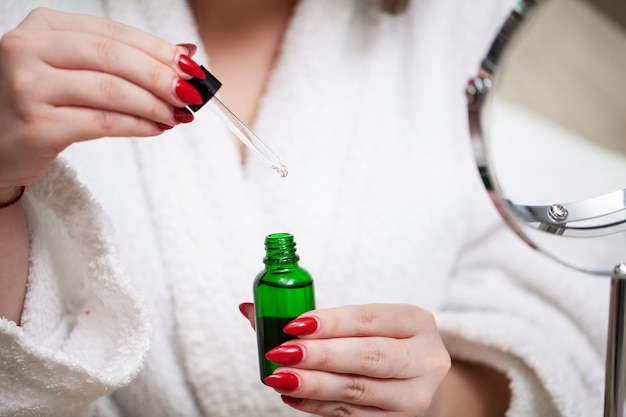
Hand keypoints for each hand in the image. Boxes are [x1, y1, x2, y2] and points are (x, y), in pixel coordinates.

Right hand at [0, 7, 201, 187]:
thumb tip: (185, 52)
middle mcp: (28, 49)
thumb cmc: (42, 102)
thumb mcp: (73, 68)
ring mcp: (27, 87)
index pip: (113, 32)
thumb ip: (122, 58)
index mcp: (44, 26)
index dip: (158, 49)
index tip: (191, 65)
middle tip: (192, 93)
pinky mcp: (36, 126)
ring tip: (179, 114)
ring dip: (154, 104)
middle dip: (161, 76)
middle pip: (113, 58)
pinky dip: (138, 125)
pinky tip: (157, 128)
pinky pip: (102, 123)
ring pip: (110, 91)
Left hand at [239, 303, 450, 416]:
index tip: (293, 325)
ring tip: (279, 377)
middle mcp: (425, 359)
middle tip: (282, 353)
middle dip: (321, 355)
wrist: (414, 379)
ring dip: (314, 384)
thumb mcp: (363, 324)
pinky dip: (318, 405)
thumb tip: (250, 309)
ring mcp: (415, 396)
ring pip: (358, 390)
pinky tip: (292, 396)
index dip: (331, 322)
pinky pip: (351, 415)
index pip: (370, 319)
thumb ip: (312, 318)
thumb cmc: (380, 342)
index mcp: (416, 322)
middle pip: (369, 357)